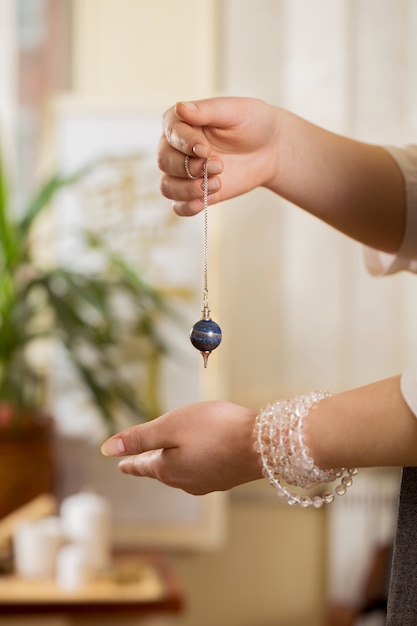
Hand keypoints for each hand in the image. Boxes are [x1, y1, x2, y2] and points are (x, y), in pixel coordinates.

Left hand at [101, 400, 260, 494]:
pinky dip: (194, 461)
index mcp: (167, 469)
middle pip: (161, 470)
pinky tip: (201, 456)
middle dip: (151, 462)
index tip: (120, 465)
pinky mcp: (226, 478)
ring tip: (169, 455)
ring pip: (182, 471)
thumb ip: (140, 438)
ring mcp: (208, 482)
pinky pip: (201, 470)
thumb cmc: (216, 429)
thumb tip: (107, 448)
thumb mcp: (171, 426)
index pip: (141, 465)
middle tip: (140, 460)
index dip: (129, 462)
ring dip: (173, 462)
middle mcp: (186, 482)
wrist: (264, 444)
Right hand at [157, 97, 279, 215]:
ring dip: (188, 189)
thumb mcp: (234, 111)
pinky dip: (187, 207)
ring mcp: (183, 172)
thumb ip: (207, 110)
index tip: (206, 149)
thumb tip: (180, 107)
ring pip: (167, 187)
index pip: (171, 134)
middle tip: (218, 166)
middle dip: (189, 167)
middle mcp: (176, 147)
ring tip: (217, 184)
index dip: (185, 143)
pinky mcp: (194, 192)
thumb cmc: (252, 123)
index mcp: (181, 122)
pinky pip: (178, 206)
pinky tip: (203, 202)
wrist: (269, 149)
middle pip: (164, 161)